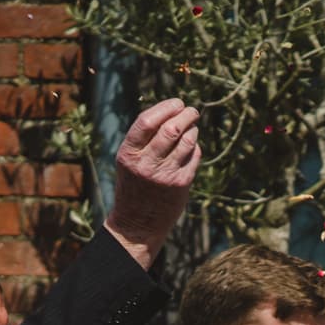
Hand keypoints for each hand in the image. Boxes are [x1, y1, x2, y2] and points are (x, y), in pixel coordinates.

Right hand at [103, 98, 200, 266]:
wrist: (138, 223)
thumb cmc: (134, 184)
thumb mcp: (129, 160)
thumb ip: (144, 138)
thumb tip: (170, 111)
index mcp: (128, 153)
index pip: (147, 121)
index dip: (165, 107)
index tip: (177, 102)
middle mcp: (146, 164)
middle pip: (171, 129)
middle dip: (185, 115)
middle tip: (192, 110)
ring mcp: (165, 175)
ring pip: (186, 141)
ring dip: (193, 129)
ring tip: (192, 126)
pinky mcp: (181, 184)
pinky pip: (194, 157)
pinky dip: (195, 147)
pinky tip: (192, 145)